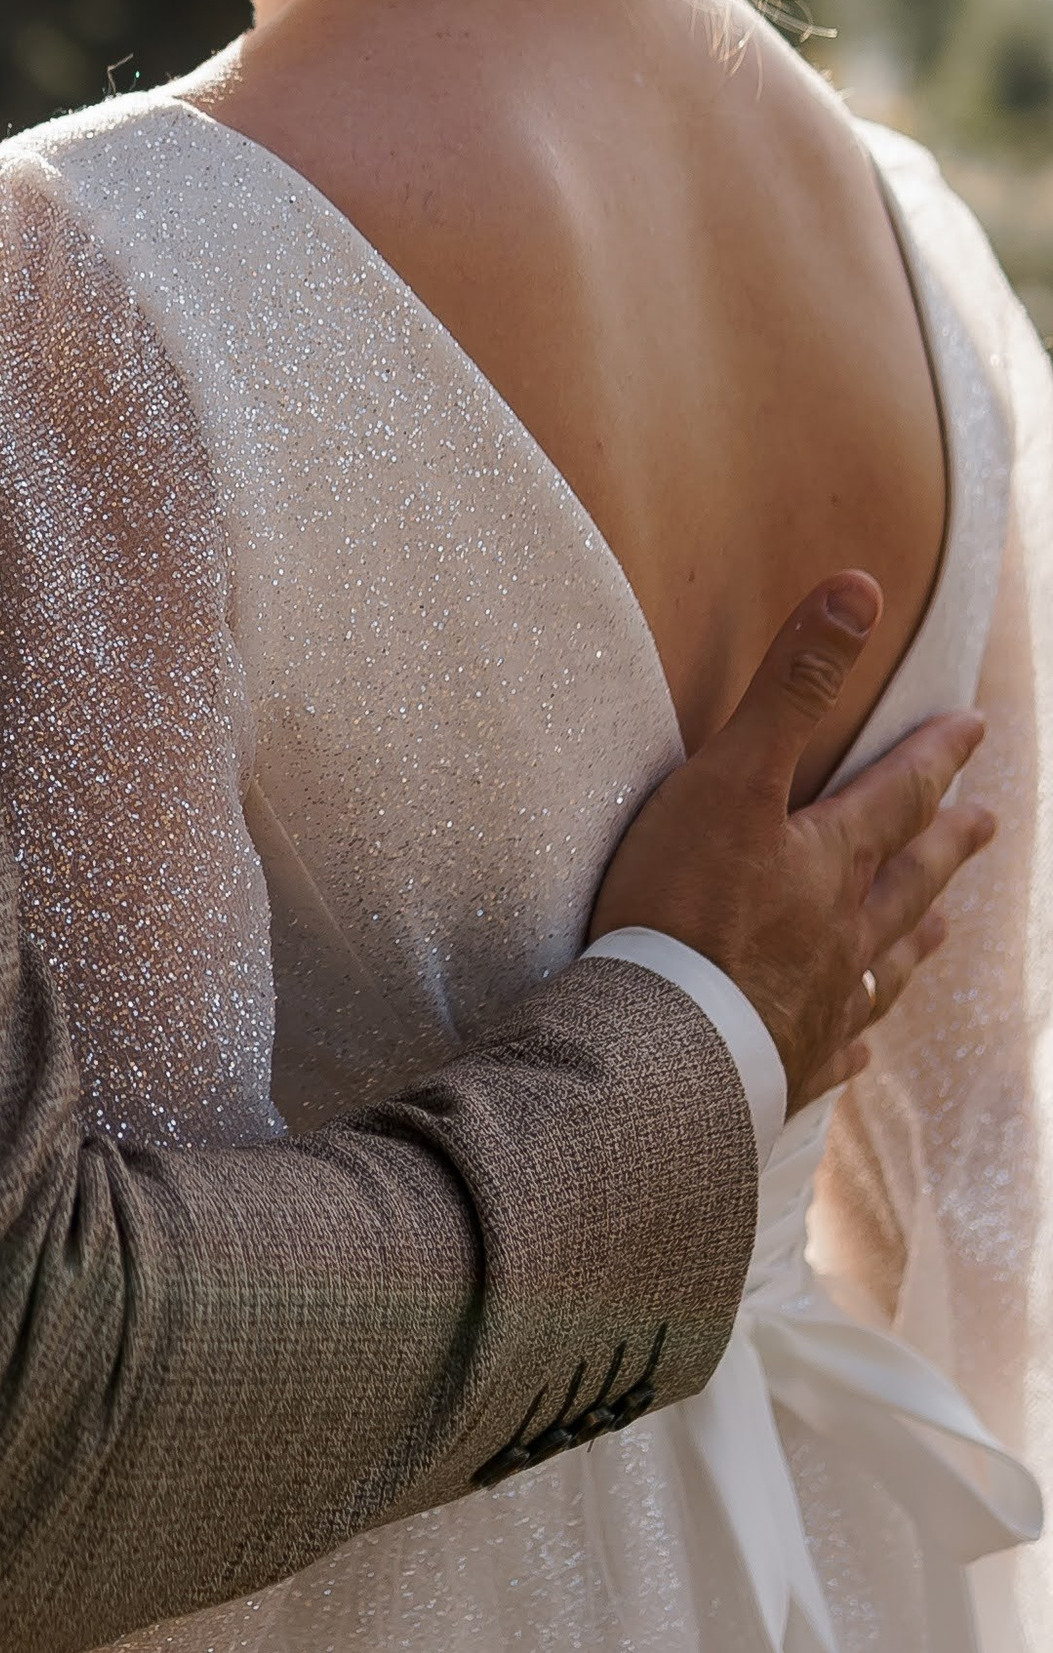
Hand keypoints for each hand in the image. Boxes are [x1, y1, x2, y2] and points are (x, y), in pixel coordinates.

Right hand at [591, 574, 993, 1107]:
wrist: (663, 1045)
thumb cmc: (684, 908)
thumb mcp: (732, 777)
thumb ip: (792, 686)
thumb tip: (859, 591)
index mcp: (830, 859)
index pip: (898, 794)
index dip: (935, 756)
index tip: (974, 728)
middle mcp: (841, 931)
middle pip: (909, 878)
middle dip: (947, 844)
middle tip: (988, 823)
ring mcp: (818, 1001)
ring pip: (885, 962)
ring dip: (916, 936)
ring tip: (944, 929)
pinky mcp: (786, 1061)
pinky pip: (834, 1044)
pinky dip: (852, 1036)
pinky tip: (860, 1042)